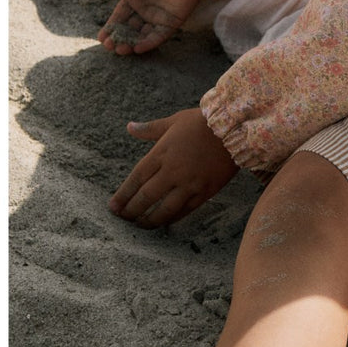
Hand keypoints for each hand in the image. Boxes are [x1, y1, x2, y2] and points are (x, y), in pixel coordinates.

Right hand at [95, 0, 205, 53]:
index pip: (120, 17)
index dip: (111, 28)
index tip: (101, 38)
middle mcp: (145, 11)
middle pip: (130, 29)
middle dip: (119, 39)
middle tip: (109, 47)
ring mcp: (159, 17)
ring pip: (142, 35)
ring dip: (132, 43)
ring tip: (121, 50)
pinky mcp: (172, 22)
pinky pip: (159, 36)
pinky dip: (149, 43)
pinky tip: (138, 48)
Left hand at [109, 108, 238, 227]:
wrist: (234, 129)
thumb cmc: (202, 122)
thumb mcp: (174, 121)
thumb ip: (150, 129)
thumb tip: (129, 127)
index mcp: (161, 153)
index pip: (136, 179)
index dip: (123, 195)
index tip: (112, 207)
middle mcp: (172, 171)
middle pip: (146, 197)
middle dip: (131, 211)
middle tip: (123, 219)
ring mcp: (189, 184)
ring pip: (164, 209)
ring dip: (149, 220)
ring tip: (140, 226)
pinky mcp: (205, 191)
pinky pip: (185, 210)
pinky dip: (173, 218)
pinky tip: (165, 222)